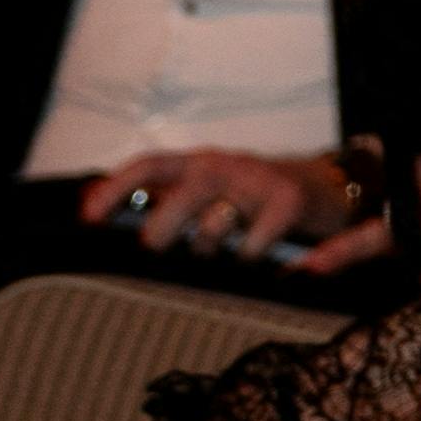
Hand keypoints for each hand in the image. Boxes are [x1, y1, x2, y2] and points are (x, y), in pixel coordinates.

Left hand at [83, 148, 393, 274]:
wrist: (332, 189)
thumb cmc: (258, 197)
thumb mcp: (210, 191)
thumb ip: (162, 197)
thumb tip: (93, 206)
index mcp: (201, 162)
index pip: (150, 165)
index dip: (115, 189)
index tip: (88, 217)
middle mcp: (228, 165)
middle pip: (180, 196)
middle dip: (165, 231)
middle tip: (166, 249)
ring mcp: (259, 182)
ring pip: (214, 226)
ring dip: (212, 249)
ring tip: (226, 251)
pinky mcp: (289, 202)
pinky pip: (252, 244)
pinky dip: (249, 259)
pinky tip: (259, 258)